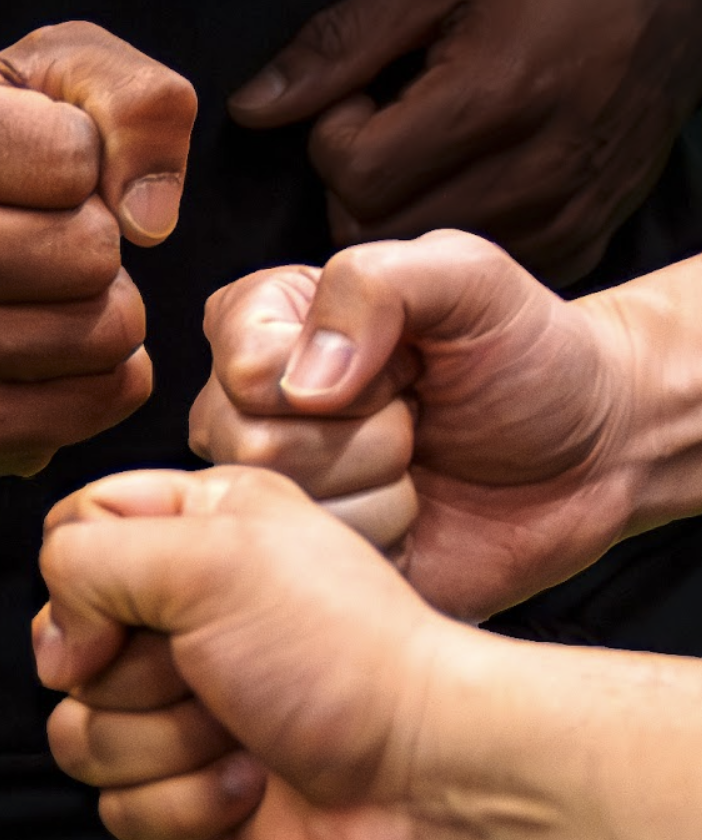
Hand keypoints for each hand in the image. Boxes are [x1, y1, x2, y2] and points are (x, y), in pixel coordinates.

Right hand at [0, 20, 195, 475]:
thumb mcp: (63, 77)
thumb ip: (137, 101)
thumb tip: (150, 219)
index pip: (72, 159)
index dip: (87, 159)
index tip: (38, 166)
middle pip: (88, 255)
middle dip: (101, 240)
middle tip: (52, 235)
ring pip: (99, 335)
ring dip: (109, 306)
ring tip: (54, 288)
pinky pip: (94, 403)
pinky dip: (110, 374)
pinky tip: (65, 342)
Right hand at [38, 467, 701, 839]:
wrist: (432, 776)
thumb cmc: (341, 650)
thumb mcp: (212, 556)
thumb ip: (90, 559)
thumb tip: (57, 646)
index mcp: (190, 531)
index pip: (68, 537)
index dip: (79, 586)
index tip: (129, 618)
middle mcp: (176, 614)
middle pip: (61, 651)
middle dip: (134, 679)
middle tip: (209, 673)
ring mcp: (177, 707)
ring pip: (79, 735)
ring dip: (164, 746)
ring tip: (240, 731)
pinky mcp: (185, 789)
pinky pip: (118, 809)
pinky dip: (186, 805)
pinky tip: (248, 785)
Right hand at [190, 230, 639, 621]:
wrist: (593, 449)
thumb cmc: (526, 351)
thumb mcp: (467, 278)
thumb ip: (372, 285)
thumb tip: (304, 384)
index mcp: (264, 322)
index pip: (246, 366)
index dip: (341, 372)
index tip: (403, 362)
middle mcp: (249, 404)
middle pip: (253, 442)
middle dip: (368, 434)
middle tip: (418, 416)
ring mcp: (276, 480)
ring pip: (285, 504)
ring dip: (380, 487)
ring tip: (418, 462)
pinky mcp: (310, 549)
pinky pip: (317, 561)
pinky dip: (387, 536)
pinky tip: (413, 513)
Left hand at [229, 0, 701, 284]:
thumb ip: (337, 41)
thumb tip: (252, 107)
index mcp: (491, 99)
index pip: (353, 172)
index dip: (335, 133)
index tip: (360, 96)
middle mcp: (531, 174)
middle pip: (374, 228)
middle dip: (355, 180)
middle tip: (387, 126)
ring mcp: (558, 218)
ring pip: (415, 257)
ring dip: (395, 210)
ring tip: (425, 149)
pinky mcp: (576, 243)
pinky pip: (469, 268)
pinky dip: (445, 232)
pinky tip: (463, 180)